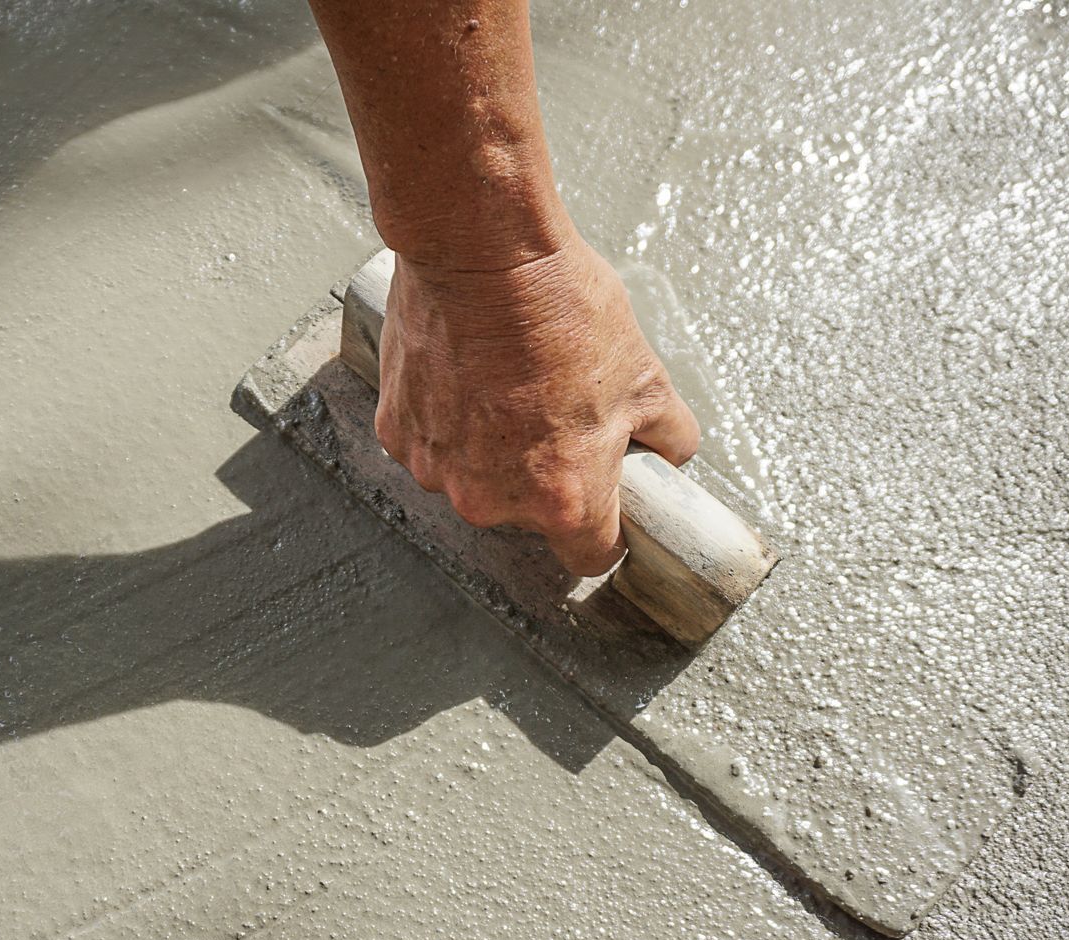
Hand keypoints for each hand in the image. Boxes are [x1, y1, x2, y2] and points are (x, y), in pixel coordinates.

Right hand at [374, 231, 699, 576]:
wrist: (480, 253)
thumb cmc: (562, 310)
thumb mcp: (646, 373)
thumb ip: (668, 434)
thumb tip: (671, 451)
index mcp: (563, 498)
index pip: (589, 556)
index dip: (604, 530)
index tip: (605, 502)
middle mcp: (492, 500)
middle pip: (526, 513)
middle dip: (543, 474)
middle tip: (554, 412)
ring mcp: (438, 468)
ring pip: (473, 477)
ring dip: (489, 448)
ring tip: (506, 382)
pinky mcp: (397, 430)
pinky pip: (431, 442)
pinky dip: (446, 418)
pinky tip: (465, 371)